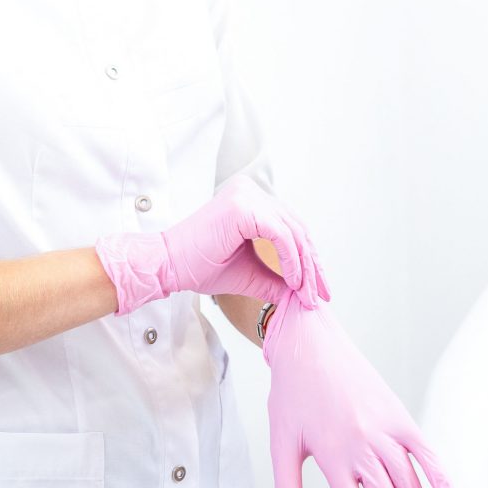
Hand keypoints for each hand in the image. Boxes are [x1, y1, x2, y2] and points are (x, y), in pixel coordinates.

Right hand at [95, 174, 329, 314]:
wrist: (168, 266)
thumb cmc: (198, 267)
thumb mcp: (248, 273)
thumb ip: (275, 278)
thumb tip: (302, 294)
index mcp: (249, 201)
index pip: (290, 227)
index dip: (307, 259)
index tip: (315, 289)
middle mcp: (250, 192)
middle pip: (296, 228)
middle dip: (312, 265)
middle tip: (319, 295)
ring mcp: (246, 196)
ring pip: (293, 232)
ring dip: (304, 267)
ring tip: (307, 294)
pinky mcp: (243, 207)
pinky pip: (281, 234)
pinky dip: (291, 260)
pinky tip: (293, 281)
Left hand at [263, 289, 457, 487]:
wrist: (309, 345)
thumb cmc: (292, 393)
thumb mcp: (281, 440)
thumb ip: (287, 486)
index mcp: (332, 456)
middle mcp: (363, 447)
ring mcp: (385, 431)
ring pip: (410, 484)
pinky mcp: (398, 415)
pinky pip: (423, 450)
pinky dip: (437, 475)